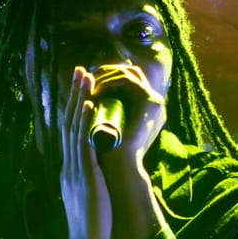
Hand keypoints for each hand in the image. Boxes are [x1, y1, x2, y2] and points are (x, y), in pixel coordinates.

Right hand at [58, 65, 112, 238]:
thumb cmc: (93, 226)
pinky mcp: (85, 176)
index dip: (73, 107)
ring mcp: (75, 169)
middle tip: (80, 69)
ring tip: (86, 76)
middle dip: (74, 94)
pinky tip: (90, 104)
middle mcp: (68, 165)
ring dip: (80, 99)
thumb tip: (97, 167)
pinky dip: (85, 122)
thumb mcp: (90, 196)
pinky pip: (84, 144)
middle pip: (68, 122)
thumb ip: (91, 178)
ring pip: (75, 127)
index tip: (79, 86)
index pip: (69, 131)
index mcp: (70, 169)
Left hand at [86, 62, 166, 180]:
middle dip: (106, 71)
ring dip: (105, 75)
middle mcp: (154, 102)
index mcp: (146, 108)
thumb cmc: (109, 151)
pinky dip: (109, 81)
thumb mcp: (106, 125)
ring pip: (128, 72)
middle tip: (85, 76)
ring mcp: (154, 101)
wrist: (120, 167)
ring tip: (87, 84)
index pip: (128, 80)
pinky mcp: (150, 101)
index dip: (108, 75)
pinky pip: (127, 80)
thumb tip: (83, 100)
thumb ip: (102, 114)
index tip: (86, 80)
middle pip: (130, 72)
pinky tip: (94, 89)